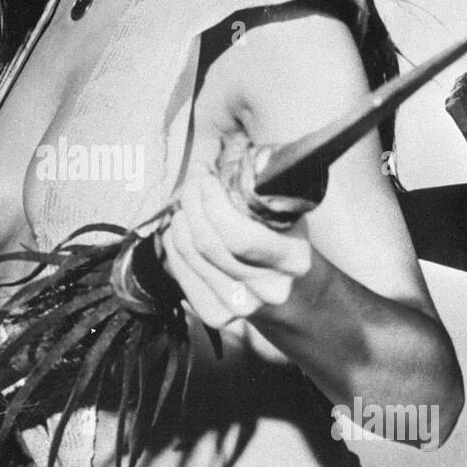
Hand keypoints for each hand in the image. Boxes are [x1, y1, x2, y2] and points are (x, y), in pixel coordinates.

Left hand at [160, 165, 312, 329]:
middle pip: (209, 244)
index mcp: (292, 259)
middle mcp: (269, 289)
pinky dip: (173, 246)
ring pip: (192, 257)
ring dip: (180, 222)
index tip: (205, 177)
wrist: (291, 293)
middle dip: (192, 204)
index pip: (239, 236)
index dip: (212, 203)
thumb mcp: (287, 211)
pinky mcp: (218, 316)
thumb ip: (263, 186)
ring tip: (184, 201)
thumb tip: (227, 150)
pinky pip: (182, 274)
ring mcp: (242, 307)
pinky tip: (178, 228)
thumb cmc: (284, 239)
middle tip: (191, 181)